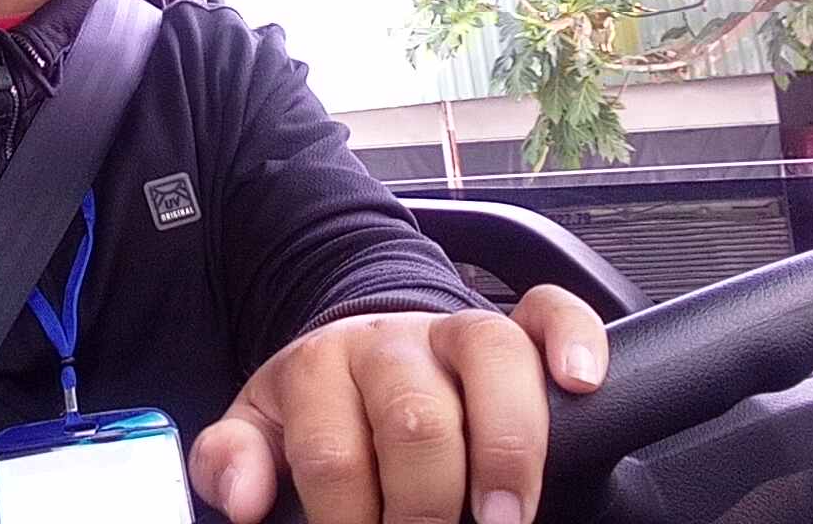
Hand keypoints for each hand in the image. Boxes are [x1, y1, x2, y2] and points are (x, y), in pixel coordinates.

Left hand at [186, 285, 606, 523]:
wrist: (355, 346)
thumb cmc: (318, 409)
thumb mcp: (261, 429)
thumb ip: (235, 459)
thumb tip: (241, 497)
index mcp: (317, 370)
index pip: (331, 454)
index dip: (346, 521)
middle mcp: (388, 345)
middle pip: (415, 418)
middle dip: (424, 504)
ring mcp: (453, 331)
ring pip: (491, 359)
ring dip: (507, 450)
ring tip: (504, 520)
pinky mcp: (513, 325)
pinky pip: (551, 310)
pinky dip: (571, 339)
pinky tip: (577, 383)